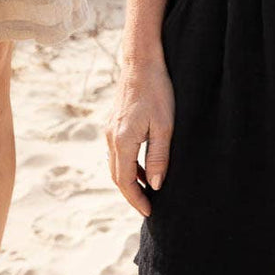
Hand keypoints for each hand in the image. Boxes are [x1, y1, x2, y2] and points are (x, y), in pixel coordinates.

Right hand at [105, 55, 174, 216]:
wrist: (141, 61)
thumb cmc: (157, 92)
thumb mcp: (164, 126)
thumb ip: (159, 157)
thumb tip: (157, 185)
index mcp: (122, 141)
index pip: (125, 181)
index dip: (137, 199)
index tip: (149, 212)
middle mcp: (111, 138)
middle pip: (117, 176)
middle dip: (132, 194)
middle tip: (148, 207)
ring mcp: (110, 129)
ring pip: (116, 164)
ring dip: (130, 180)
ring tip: (148, 190)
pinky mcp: (113, 122)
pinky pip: (117, 152)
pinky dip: (128, 165)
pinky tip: (144, 167)